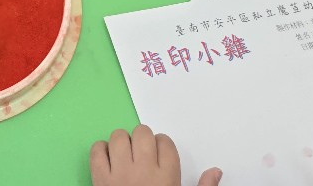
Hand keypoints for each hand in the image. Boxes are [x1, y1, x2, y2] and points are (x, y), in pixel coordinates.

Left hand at [89, 125, 221, 185]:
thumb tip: (215, 171)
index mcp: (167, 178)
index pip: (165, 143)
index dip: (162, 144)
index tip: (158, 151)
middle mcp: (144, 170)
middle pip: (142, 134)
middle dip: (143, 139)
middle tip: (142, 151)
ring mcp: (120, 173)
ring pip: (119, 136)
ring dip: (121, 142)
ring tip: (125, 154)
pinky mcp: (100, 178)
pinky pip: (97, 150)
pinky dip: (100, 150)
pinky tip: (108, 160)